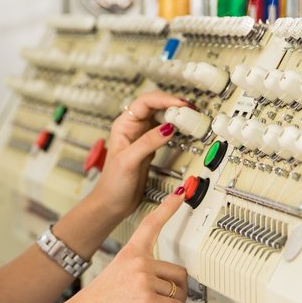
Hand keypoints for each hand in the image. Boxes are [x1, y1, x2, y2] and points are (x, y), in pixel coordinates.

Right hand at [58, 189, 188, 302]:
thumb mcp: (114, 278)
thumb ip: (137, 276)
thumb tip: (160, 287)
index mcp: (129, 254)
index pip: (151, 224)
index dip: (168, 207)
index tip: (180, 193)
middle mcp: (138, 262)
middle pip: (179, 272)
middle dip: (178, 292)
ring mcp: (143, 279)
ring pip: (180, 293)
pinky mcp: (147, 299)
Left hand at [88, 90, 191, 220]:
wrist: (112, 203)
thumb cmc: (112, 184)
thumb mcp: (129, 161)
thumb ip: (148, 143)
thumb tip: (167, 127)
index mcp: (123, 125)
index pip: (145, 102)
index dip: (163, 99)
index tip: (180, 105)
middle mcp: (133, 128)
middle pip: (155, 105)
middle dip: (172, 104)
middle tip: (189, 110)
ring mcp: (142, 137)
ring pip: (161, 116)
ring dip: (175, 115)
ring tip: (188, 117)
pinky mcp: (150, 147)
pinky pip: (165, 130)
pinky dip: (175, 127)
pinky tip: (182, 130)